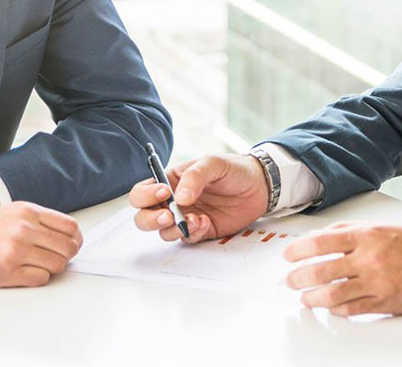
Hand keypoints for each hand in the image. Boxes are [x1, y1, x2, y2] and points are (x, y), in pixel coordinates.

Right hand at [0, 202, 82, 287]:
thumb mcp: (7, 213)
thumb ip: (35, 221)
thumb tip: (63, 237)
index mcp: (27, 211)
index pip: (70, 227)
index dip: (75, 241)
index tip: (71, 247)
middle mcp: (24, 228)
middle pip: (68, 248)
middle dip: (66, 257)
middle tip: (54, 260)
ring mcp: (16, 250)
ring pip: (57, 265)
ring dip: (51, 269)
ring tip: (35, 267)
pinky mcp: (6, 272)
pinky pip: (40, 279)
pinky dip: (37, 279)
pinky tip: (24, 274)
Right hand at [128, 154, 269, 242]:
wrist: (259, 186)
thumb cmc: (233, 169)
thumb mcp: (213, 164)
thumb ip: (195, 177)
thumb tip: (180, 199)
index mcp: (170, 181)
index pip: (143, 191)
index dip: (146, 195)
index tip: (165, 193)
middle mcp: (172, 201)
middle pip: (143, 216)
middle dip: (150, 219)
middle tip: (169, 216)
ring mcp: (185, 217)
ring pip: (163, 231)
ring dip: (174, 229)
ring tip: (196, 219)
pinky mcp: (199, 231)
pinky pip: (186, 238)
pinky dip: (192, 233)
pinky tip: (206, 222)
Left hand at [284, 223, 401, 316]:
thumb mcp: (379, 226)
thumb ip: (347, 231)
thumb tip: (316, 238)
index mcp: (365, 235)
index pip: (320, 243)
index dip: (298, 250)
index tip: (288, 256)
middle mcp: (368, 258)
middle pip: (321, 270)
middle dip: (298, 278)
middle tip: (289, 281)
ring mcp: (376, 282)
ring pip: (332, 294)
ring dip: (312, 298)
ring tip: (304, 298)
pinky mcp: (385, 302)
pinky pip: (352, 309)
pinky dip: (336, 309)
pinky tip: (330, 307)